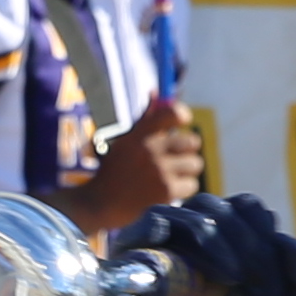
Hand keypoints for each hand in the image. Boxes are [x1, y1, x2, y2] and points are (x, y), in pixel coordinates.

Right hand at [70, 107, 205, 237]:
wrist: (100, 204)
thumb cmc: (114, 171)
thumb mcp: (126, 141)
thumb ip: (144, 119)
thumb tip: (155, 91)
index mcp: (140, 134)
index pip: (174, 114)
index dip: (183, 116)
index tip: (182, 123)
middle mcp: (151, 149)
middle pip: (192, 141)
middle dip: (187, 151)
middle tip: (175, 159)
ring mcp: (160, 171)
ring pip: (195, 164)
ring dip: (186, 172)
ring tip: (170, 177)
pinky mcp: (166, 191)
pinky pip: (192, 184)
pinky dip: (183, 189)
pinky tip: (168, 192)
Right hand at [102, 193, 295, 295]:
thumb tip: (292, 239)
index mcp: (239, 259)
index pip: (248, 213)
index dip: (266, 236)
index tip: (277, 291)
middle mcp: (198, 258)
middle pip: (215, 207)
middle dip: (244, 238)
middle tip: (257, 291)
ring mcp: (161, 267)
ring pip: (178, 213)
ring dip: (211, 235)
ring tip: (230, 280)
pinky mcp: (125, 283)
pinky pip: (133, 236)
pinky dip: (156, 232)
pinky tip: (180, 258)